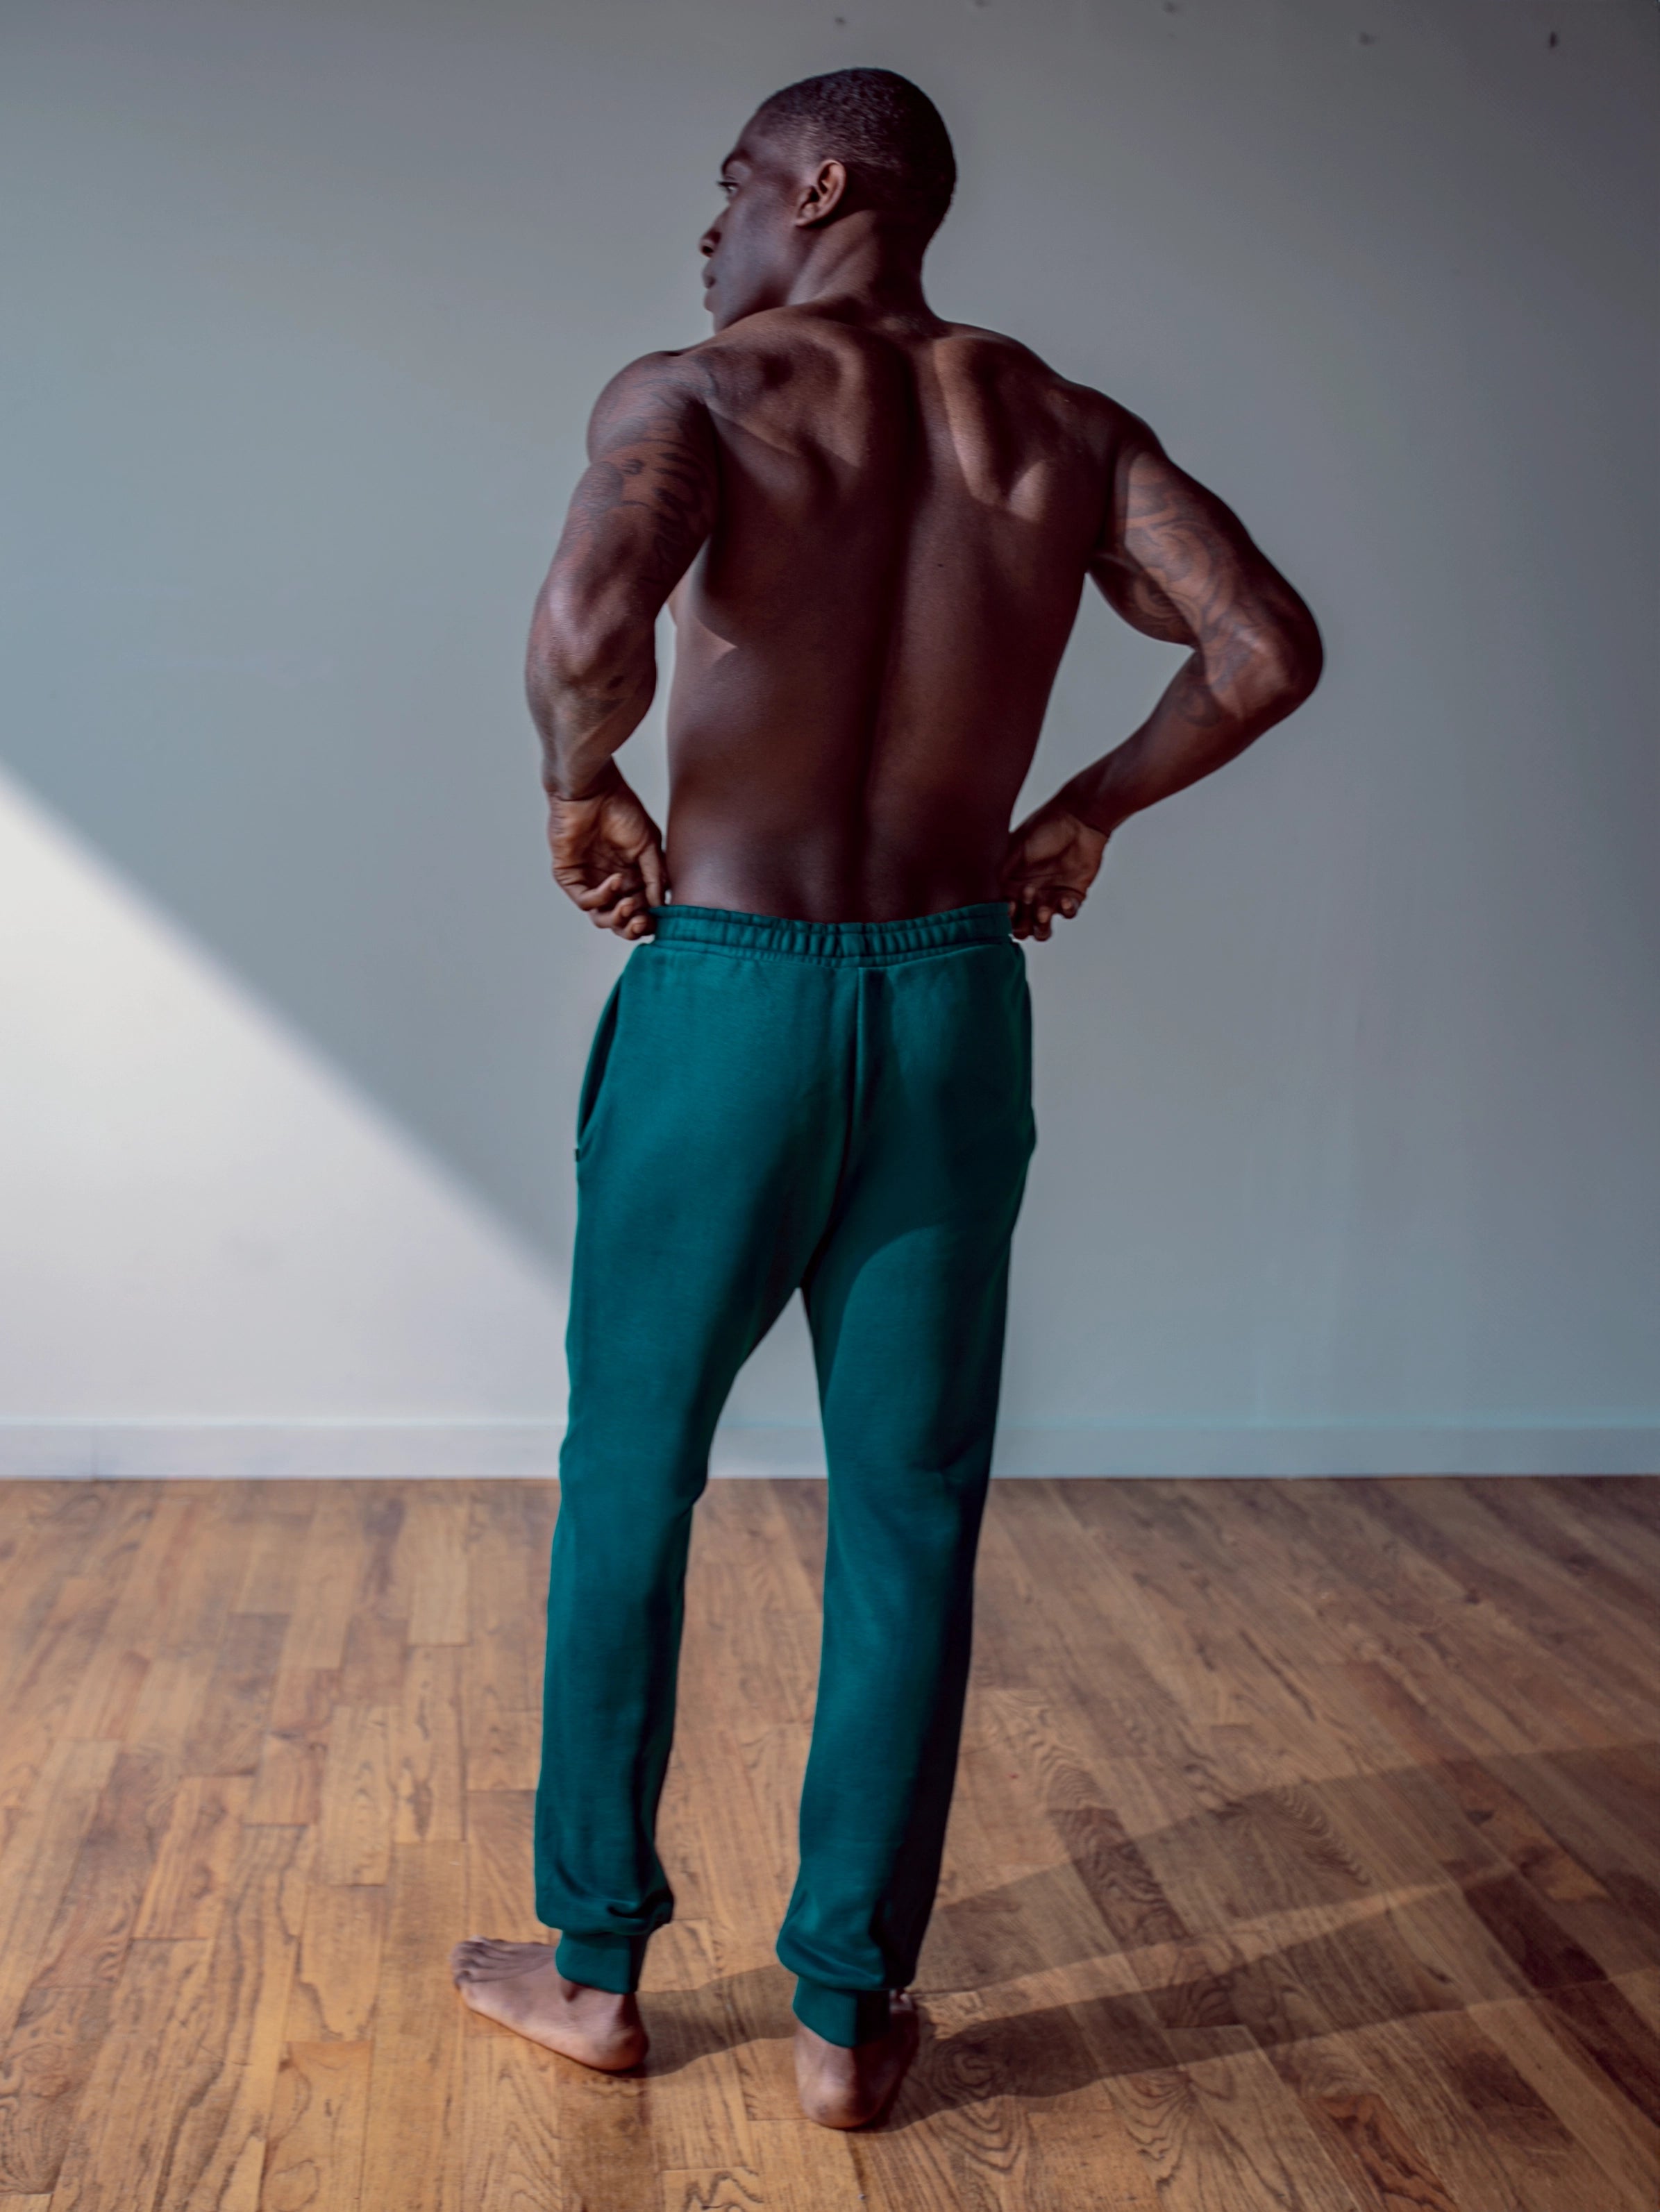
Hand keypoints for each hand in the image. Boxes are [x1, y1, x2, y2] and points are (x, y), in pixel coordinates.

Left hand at [546, 768, 667, 938]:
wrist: (593, 790)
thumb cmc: (622, 810)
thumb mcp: (649, 846)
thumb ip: (655, 878)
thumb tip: (661, 907)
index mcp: (631, 877)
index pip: (640, 910)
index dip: (649, 920)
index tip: (658, 921)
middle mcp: (610, 882)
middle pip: (620, 920)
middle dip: (631, 927)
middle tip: (640, 922)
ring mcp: (589, 880)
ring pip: (601, 917)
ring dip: (616, 918)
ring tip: (627, 906)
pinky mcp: (569, 876)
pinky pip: (584, 900)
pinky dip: (600, 896)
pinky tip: (614, 880)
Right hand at [1000, 800, 1108, 940]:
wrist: (1077, 819)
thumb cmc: (1044, 828)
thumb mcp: (1014, 848)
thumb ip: (1001, 871)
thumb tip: (990, 893)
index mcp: (1011, 885)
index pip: (1002, 912)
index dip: (1004, 916)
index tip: (1009, 905)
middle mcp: (1030, 896)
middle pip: (1021, 927)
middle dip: (1022, 923)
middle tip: (1027, 901)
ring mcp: (1051, 898)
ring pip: (1043, 929)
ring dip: (1041, 926)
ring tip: (1043, 912)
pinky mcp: (1073, 896)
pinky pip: (1068, 914)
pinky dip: (1066, 911)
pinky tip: (1064, 900)